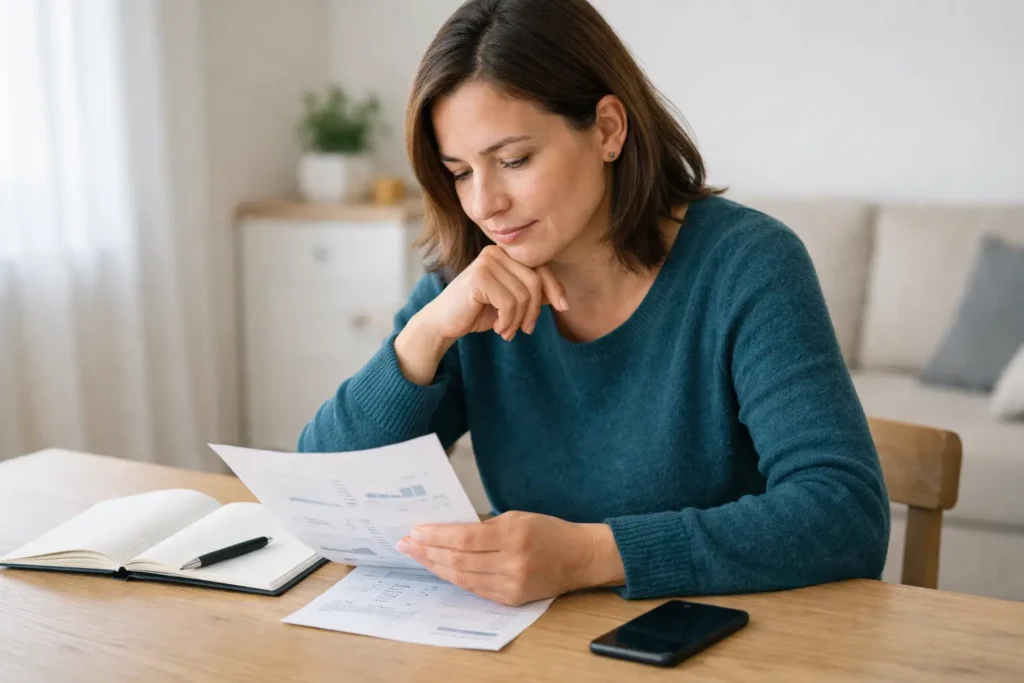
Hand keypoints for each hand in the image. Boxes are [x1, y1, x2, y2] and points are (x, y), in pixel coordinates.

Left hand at [396, 511, 625, 606]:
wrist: (579, 558)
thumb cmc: (549, 531)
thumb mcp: (517, 517)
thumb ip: (484, 525)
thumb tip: (448, 530)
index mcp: (513, 537)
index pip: (464, 538)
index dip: (436, 536)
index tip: (416, 531)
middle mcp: (511, 564)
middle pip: (458, 560)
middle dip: (428, 552)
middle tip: (406, 543)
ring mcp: (511, 585)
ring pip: (462, 578)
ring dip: (435, 566)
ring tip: (416, 555)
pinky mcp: (511, 599)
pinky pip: (474, 590)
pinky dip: (454, 578)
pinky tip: (439, 568)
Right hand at [418, 245, 568, 343]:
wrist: (444, 322)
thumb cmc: (477, 312)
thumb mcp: (510, 302)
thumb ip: (531, 294)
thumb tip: (561, 298)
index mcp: (504, 253)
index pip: (540, 267)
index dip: (554, 288)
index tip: (563, 307)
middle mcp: (495, 252)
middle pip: (534, 282)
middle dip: (533, 311)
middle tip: (525, 330)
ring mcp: (487, 262)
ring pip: (523, 295)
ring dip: (518, 320)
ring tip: (506, 331)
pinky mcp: (479, 277)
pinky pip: (509, 303)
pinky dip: (507, 321)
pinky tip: (498, 328)